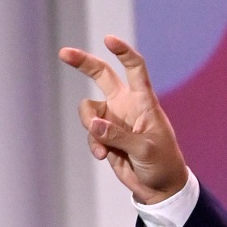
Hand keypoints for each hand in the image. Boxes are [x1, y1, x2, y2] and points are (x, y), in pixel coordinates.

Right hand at [59, 35, 187, 203]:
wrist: (159, 186)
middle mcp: (127, 104)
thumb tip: (93, 123)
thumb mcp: (145, 149)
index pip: (135, 69)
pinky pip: (90, 133)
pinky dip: (93, 144)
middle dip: (83, 63)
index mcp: (145, 101)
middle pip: (102, 75)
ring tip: (104, 148)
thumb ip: (118, 136)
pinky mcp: (104, 134)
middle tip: (63, 53)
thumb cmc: (162, 163)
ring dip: (89, 126)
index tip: (109, 40)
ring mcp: (114, 118)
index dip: (124, 52)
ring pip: (88, 110)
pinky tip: (104, 156)